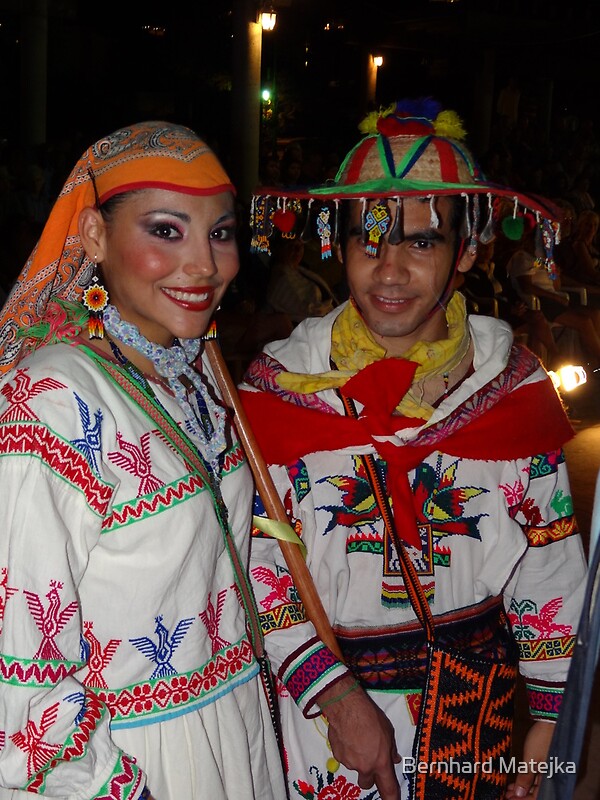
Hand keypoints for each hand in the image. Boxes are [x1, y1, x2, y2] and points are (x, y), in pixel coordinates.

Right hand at [320, 677, 400, 799]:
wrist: (347, 708)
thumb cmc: (370, 717)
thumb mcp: (388, 731)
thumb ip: (391, 749)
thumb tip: (394, 758)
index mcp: (380, 763)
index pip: (387, 788)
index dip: (391, 798)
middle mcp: (364, 767)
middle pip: (366, 783)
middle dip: (368, 776)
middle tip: (369, 760)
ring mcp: (349, 763)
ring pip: (355, 767)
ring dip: (357, 759)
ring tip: (357, 739)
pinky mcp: (337, 756)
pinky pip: (345, 757)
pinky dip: (347, 751)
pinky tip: (348, 737)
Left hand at [505, 720, 554, 797]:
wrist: (550, 718)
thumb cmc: (542, 739)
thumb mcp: (531, 759)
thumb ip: (526, 777)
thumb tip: (519, 794)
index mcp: (556, 779)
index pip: (540, 797)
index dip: (524, 799)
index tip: (509, 799)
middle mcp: (558, 777)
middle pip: (540, 792)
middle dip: (523, 794)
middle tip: (507, 794)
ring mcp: (555, 770)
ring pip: (539, 784)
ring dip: (524, 787)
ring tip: (509, 787)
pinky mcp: (551, 763)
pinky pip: (540, 776)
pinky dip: (529, 779)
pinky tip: (518, 779)